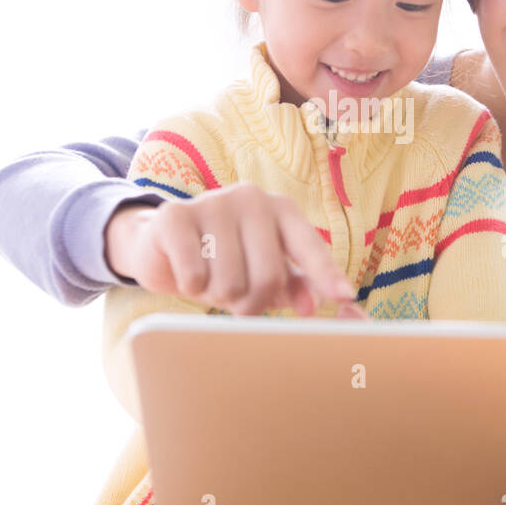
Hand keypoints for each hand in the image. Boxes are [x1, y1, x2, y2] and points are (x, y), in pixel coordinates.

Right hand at [105, 184, 359, 315]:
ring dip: (218, 296)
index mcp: (280, 209)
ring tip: (210, 278)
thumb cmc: (222, 260)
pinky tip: (186, 272)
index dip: (325, 274)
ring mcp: (212, 202)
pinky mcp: (174, 216)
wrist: (160, 244)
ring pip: (230, 283)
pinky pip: (194, 276)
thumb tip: (312, 306)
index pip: (308, 246)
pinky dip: (190, 287)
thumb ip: (293, 286)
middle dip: (253, 303)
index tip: (345, 297)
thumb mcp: (262, 270)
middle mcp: (250, 198)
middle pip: (268, 277)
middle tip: (237, 297)